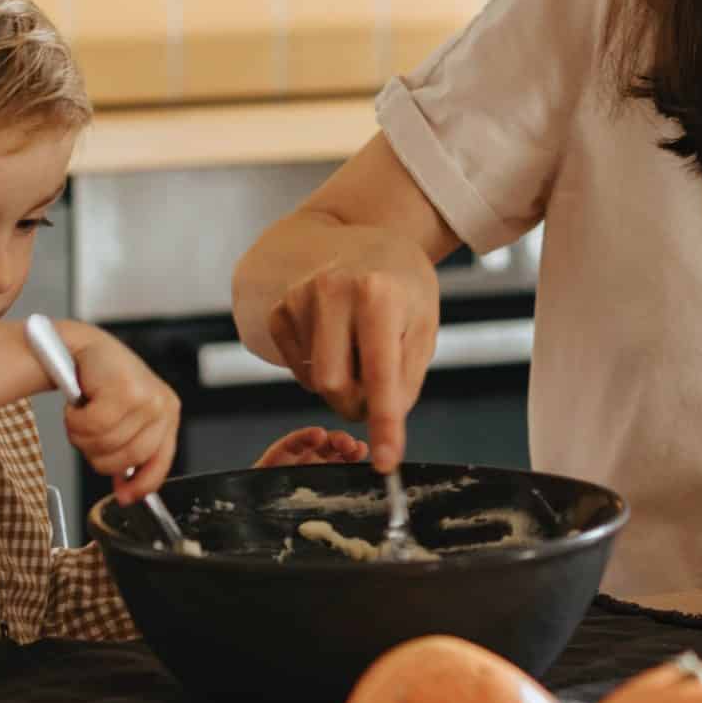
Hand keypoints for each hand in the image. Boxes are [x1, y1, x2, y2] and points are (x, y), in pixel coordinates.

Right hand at [57, 324, 180, 503]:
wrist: (83, 347)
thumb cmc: (102, 382)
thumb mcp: (125, 418)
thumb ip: (129, 451)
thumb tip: (125, 491)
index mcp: (168, 415)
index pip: (161, 463)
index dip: (141, 485)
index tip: (124, 497)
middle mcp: (162, 406)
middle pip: (127, 459)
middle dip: (98, 453)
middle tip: (87, 433)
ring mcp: (146, 398)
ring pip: (106, 443)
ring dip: (83, 435)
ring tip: (82, 415)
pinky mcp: (124, 390)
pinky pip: (92, 426)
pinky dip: (75, 419)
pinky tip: (77, 405)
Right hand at [261, 229, 440, 473]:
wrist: (363, 240)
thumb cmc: (402, 286)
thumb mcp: (422, 325)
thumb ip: (405, 379)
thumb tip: (382, 425)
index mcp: (378, 293)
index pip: (380, 374)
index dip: (384, 424)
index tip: (384, 462)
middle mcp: (332, 290)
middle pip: (335, 387)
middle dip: (359, 403)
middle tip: (379, 389)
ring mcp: (298, 298)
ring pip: (314, 382)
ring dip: (342, 385)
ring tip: (360, 351)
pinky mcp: (279, 310)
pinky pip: (298, 369)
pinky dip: (319, 370)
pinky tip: (336, 342)